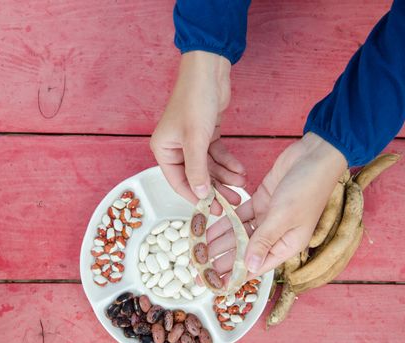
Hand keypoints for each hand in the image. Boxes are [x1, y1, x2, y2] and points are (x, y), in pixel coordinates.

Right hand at [150, 51, 245, 212]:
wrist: (209, 71)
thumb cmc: (195, 101)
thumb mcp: (195, 139)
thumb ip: (197, 169)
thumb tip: (200, 194)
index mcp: (164, 149)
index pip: (178, 181)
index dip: (196, 196)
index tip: (213, 208)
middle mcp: (175, 147)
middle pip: (196, 176)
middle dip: (215, 188)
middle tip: (231, 202)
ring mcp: (191, 140)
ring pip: (209, 166)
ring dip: (225, 176)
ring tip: (241, 185)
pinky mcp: (206, 134)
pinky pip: (217, 155)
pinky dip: (228, 162)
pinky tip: (240, 170)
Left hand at [206, 132, 347, 279]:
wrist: (315, 155)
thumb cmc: (308, 187)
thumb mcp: (283, 217)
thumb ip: (263, 240)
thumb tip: (250, 265)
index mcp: (287, 244)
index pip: (258, 266)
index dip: (237, 276)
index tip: (218, 285)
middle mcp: (278, 233)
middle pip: (246, 251)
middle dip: (224, 260)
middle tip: (202, 269)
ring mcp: (269, 216)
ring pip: (240, 233)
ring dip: (222, 240)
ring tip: (201, 250)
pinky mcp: (262, 200)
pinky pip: (240, 215)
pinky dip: (226, 220)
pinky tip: (211, 227)